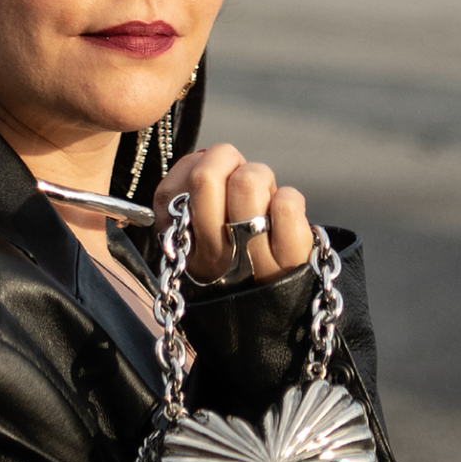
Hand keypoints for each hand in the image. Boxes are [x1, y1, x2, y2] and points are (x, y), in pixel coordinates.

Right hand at [154, 144, 313, 285]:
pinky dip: (288, 197)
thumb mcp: (202, 235)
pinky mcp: (293, 258)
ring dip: (261, 177)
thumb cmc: (241, 256)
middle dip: (226, 160)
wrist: (280, 303)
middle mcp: (214, 257)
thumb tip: (201, 158)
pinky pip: (285, 203)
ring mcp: (252, 259)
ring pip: (248, 181)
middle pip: (205, 177)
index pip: (167, 193)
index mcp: (186, 248)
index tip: (209, 179)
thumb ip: (191, 195)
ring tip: (263, 198)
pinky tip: (283, 215)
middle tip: (237, 178)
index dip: (191, 169)